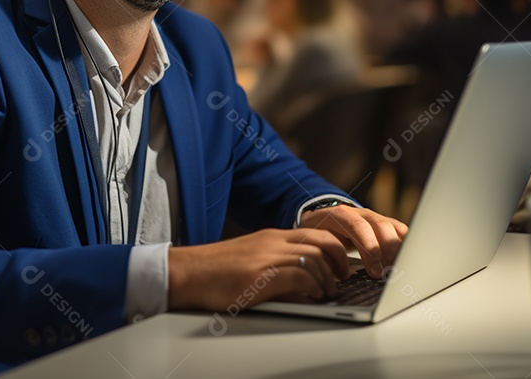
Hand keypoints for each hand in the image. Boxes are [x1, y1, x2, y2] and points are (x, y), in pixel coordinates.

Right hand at [168, 228, 352, 311]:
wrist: (188, 272)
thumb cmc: (216, 270)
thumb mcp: (252, 260)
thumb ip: (277, 264)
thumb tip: (304, 281)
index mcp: (271, 236)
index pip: (315, 234)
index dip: (335, 249)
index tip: (341, 265)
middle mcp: (272, 242)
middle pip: (322, 242)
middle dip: (339, 261)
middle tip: (342, 279)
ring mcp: (267, 257)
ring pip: (314, 259)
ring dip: (327, 279)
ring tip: (328, 292)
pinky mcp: (261, 276)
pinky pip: (300, 276)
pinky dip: (313, 286)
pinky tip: (312, 296)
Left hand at [297, 205, 407, 278]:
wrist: (321, 218)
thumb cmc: (320, 234)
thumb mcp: (318, 242)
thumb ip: (329, 255)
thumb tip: (345, 276)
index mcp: (340, 215)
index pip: (359, 228)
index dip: (370, 249)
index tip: (375, 271)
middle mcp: (360, 213)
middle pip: (381, 227)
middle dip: (387, 253)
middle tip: (387, 274)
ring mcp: (373, 216)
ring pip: (393, 228)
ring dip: (398, 251)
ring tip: (396, 270)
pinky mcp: (384, 222)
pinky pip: (400, 230)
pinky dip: (405, 245)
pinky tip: (405, 260)